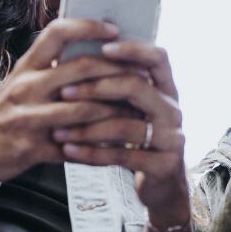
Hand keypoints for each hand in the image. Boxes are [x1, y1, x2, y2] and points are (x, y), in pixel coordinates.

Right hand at [0, 19, 132, 185]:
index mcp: (26, 66)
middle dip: (117, 71)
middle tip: (143, 74)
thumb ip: (51, 68)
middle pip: (80, 68)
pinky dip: (100, 147)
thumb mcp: (21, 82)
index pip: (57, 32)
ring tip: (138, 110)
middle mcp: (26, 87)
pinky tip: (118, 147)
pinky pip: (75, 147)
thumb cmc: (5, 114)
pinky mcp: (32, 149)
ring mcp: (28, 118)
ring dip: (116, 110)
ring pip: (84, 108)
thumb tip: (95, 52)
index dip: (88, 26)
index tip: (115, 28)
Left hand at [54, 42, 193, 226]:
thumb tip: (77, 56)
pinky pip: (122, 155)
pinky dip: (92, 153)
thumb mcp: (134, 109)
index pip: (157, 57)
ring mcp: (172, 138)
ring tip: (57, 129)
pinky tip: (68, 150)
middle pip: (138, 87)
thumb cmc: (138, 139)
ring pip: (125, 125)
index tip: (103, 47)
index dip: (133, 49)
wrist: (163, 184)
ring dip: (87, 127)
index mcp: (167, 89)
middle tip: (64, 91)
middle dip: (97, 87)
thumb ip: (118, 86)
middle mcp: (173, 109)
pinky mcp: (163, 164)